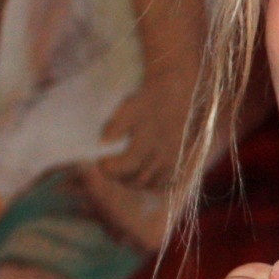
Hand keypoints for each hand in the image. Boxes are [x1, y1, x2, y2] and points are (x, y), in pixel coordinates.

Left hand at [98, 62, 195, 189]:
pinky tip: (139, 174)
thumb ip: (115, 125)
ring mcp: (171, 160)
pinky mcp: (178, 162)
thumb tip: (102, 143)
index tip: (101, 161)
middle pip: (136, 180)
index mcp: (148, 141)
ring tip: (122, 171)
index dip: (109, 168)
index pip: (125, 166)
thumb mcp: (129, 107)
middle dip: (119, 177)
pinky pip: (162, 182)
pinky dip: (149, 183)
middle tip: (109, 168)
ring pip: (149, 183)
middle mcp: (162, 154)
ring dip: (133, 182)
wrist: (176, 95)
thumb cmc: (148, 100)